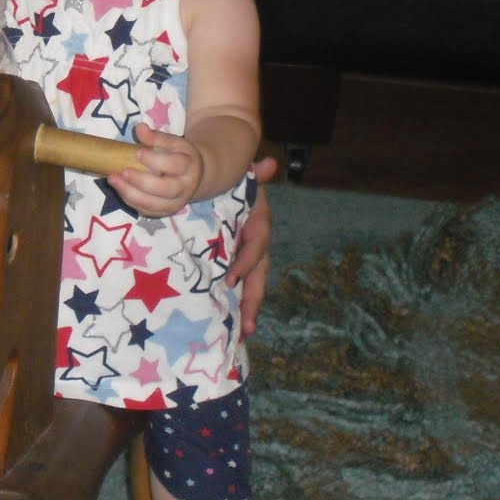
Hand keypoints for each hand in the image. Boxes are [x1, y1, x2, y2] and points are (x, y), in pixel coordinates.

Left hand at [107, 123, 203, 216]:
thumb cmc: (180, 156)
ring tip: (113, 179)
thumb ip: (157, 137)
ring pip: (154, 204)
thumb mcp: (174, 142)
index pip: (174, 165)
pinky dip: (131, 201)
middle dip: (141, 181)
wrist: (195, 177)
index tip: (137, 152)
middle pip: (165, 189)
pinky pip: (147, 211)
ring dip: (131, 193)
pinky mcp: (165, 211)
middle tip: (123, 171)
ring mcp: (176, 203)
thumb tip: (140, 128)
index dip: (155, 160)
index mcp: (189, 167)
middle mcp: (185, 188)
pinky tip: (119, 189)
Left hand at [225, 156, 277, 336]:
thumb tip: (270, 163)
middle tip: (248, 328)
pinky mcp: (235, 264)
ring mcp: (247, 258)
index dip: (245, 263)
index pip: (256, 248)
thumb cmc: (237, 185)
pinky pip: (239, 286)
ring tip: (242, 335)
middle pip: (258, 277)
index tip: (230, 280)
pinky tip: (230, 327)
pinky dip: (236, 305)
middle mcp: (257, 246)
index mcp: (259, 227)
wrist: (232, 188)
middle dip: (253, 302)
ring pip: (251, 286)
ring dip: (247, 310)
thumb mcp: (243, 179)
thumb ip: (255, 174)